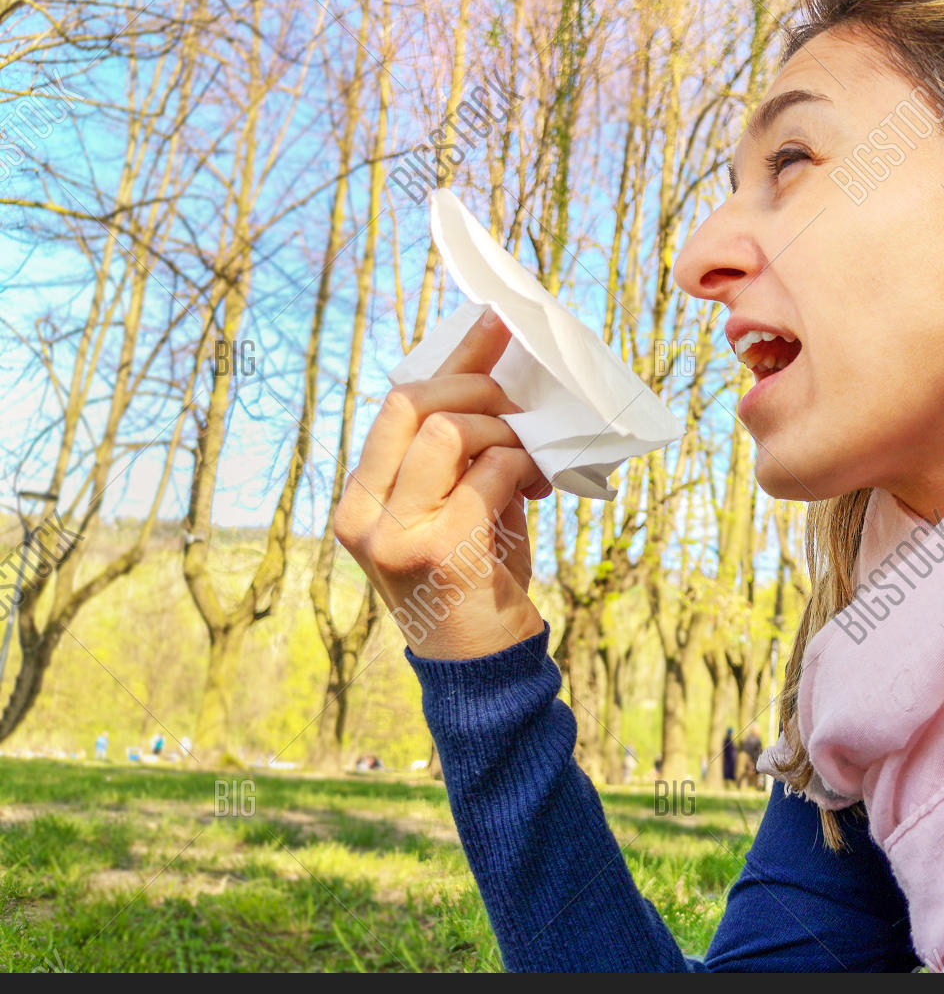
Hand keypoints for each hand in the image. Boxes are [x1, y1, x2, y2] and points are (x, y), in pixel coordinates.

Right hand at [333, 308, 552, 659]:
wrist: (482, 669)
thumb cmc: (476, 582)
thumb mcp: (458, 509)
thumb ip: (462, 457)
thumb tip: (501, 379)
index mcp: (359, 499)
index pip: (395, 405)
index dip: (452, 360)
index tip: (495, 324)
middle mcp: (362, 515)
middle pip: (414, 403)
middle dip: (478, 388)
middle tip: (520, 406)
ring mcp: (393, 535)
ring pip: (448, 430)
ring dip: (502, 432)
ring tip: (529, 457)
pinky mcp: (437, 552)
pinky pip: (488, 473)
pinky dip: (520, 467)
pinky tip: (535, 485)